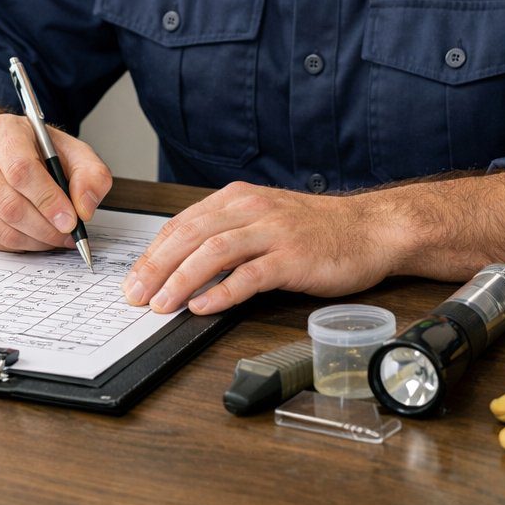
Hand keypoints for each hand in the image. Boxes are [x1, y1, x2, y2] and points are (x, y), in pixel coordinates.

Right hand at [0, 114, 112, 252]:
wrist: (3, 153)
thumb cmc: (38, 151)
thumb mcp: (73, 151)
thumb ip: (91, 175)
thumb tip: (84, 208)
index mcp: (0, 132)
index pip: (21, 170)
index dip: (48, 199)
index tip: (71, 219)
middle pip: (9, 204)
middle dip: (46, 227)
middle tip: (69, 234)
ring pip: (1, 228)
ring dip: (36, 240)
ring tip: (57, 236)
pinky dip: (20, 246)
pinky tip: (36, 236)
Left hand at [120, 182, 398, 314]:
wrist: (370, 229)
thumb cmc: (317, 230)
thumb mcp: (264, 220)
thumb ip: (227, 235)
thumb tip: (182, 266)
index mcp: (238, 198)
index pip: (183, 223)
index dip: (153, 253)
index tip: (134, 279)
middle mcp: (252, 208)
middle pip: (190, 235)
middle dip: (156, 267)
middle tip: (135, 295)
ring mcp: (273, 232)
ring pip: (214, 252)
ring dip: (181, 280)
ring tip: (161, 304)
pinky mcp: (293, 257)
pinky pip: (250, 275)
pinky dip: (222, 292)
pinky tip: (204, 306)